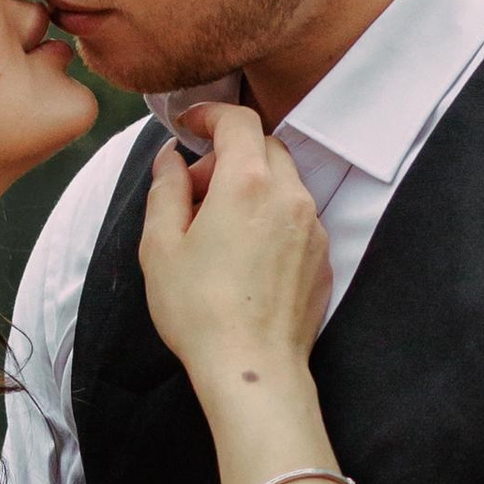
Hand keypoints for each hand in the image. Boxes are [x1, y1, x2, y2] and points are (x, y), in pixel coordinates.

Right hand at [136, 105, 330, 397]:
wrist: (252, 369)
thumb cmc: (200, 312)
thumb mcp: (160, 246)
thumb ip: (166, 190)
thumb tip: (172, 161)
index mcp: (247, 184)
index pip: (238, 120)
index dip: (210, 114)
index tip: (190, 125)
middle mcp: (289, 196)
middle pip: (265, 147)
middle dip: (228, 154)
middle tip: (195, 190)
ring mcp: (313, 228)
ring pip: (284, 182)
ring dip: (251, 186)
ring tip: (217, 227)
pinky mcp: (323, 258)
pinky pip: (298, 217)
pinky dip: (271, 216)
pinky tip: (244, 254)